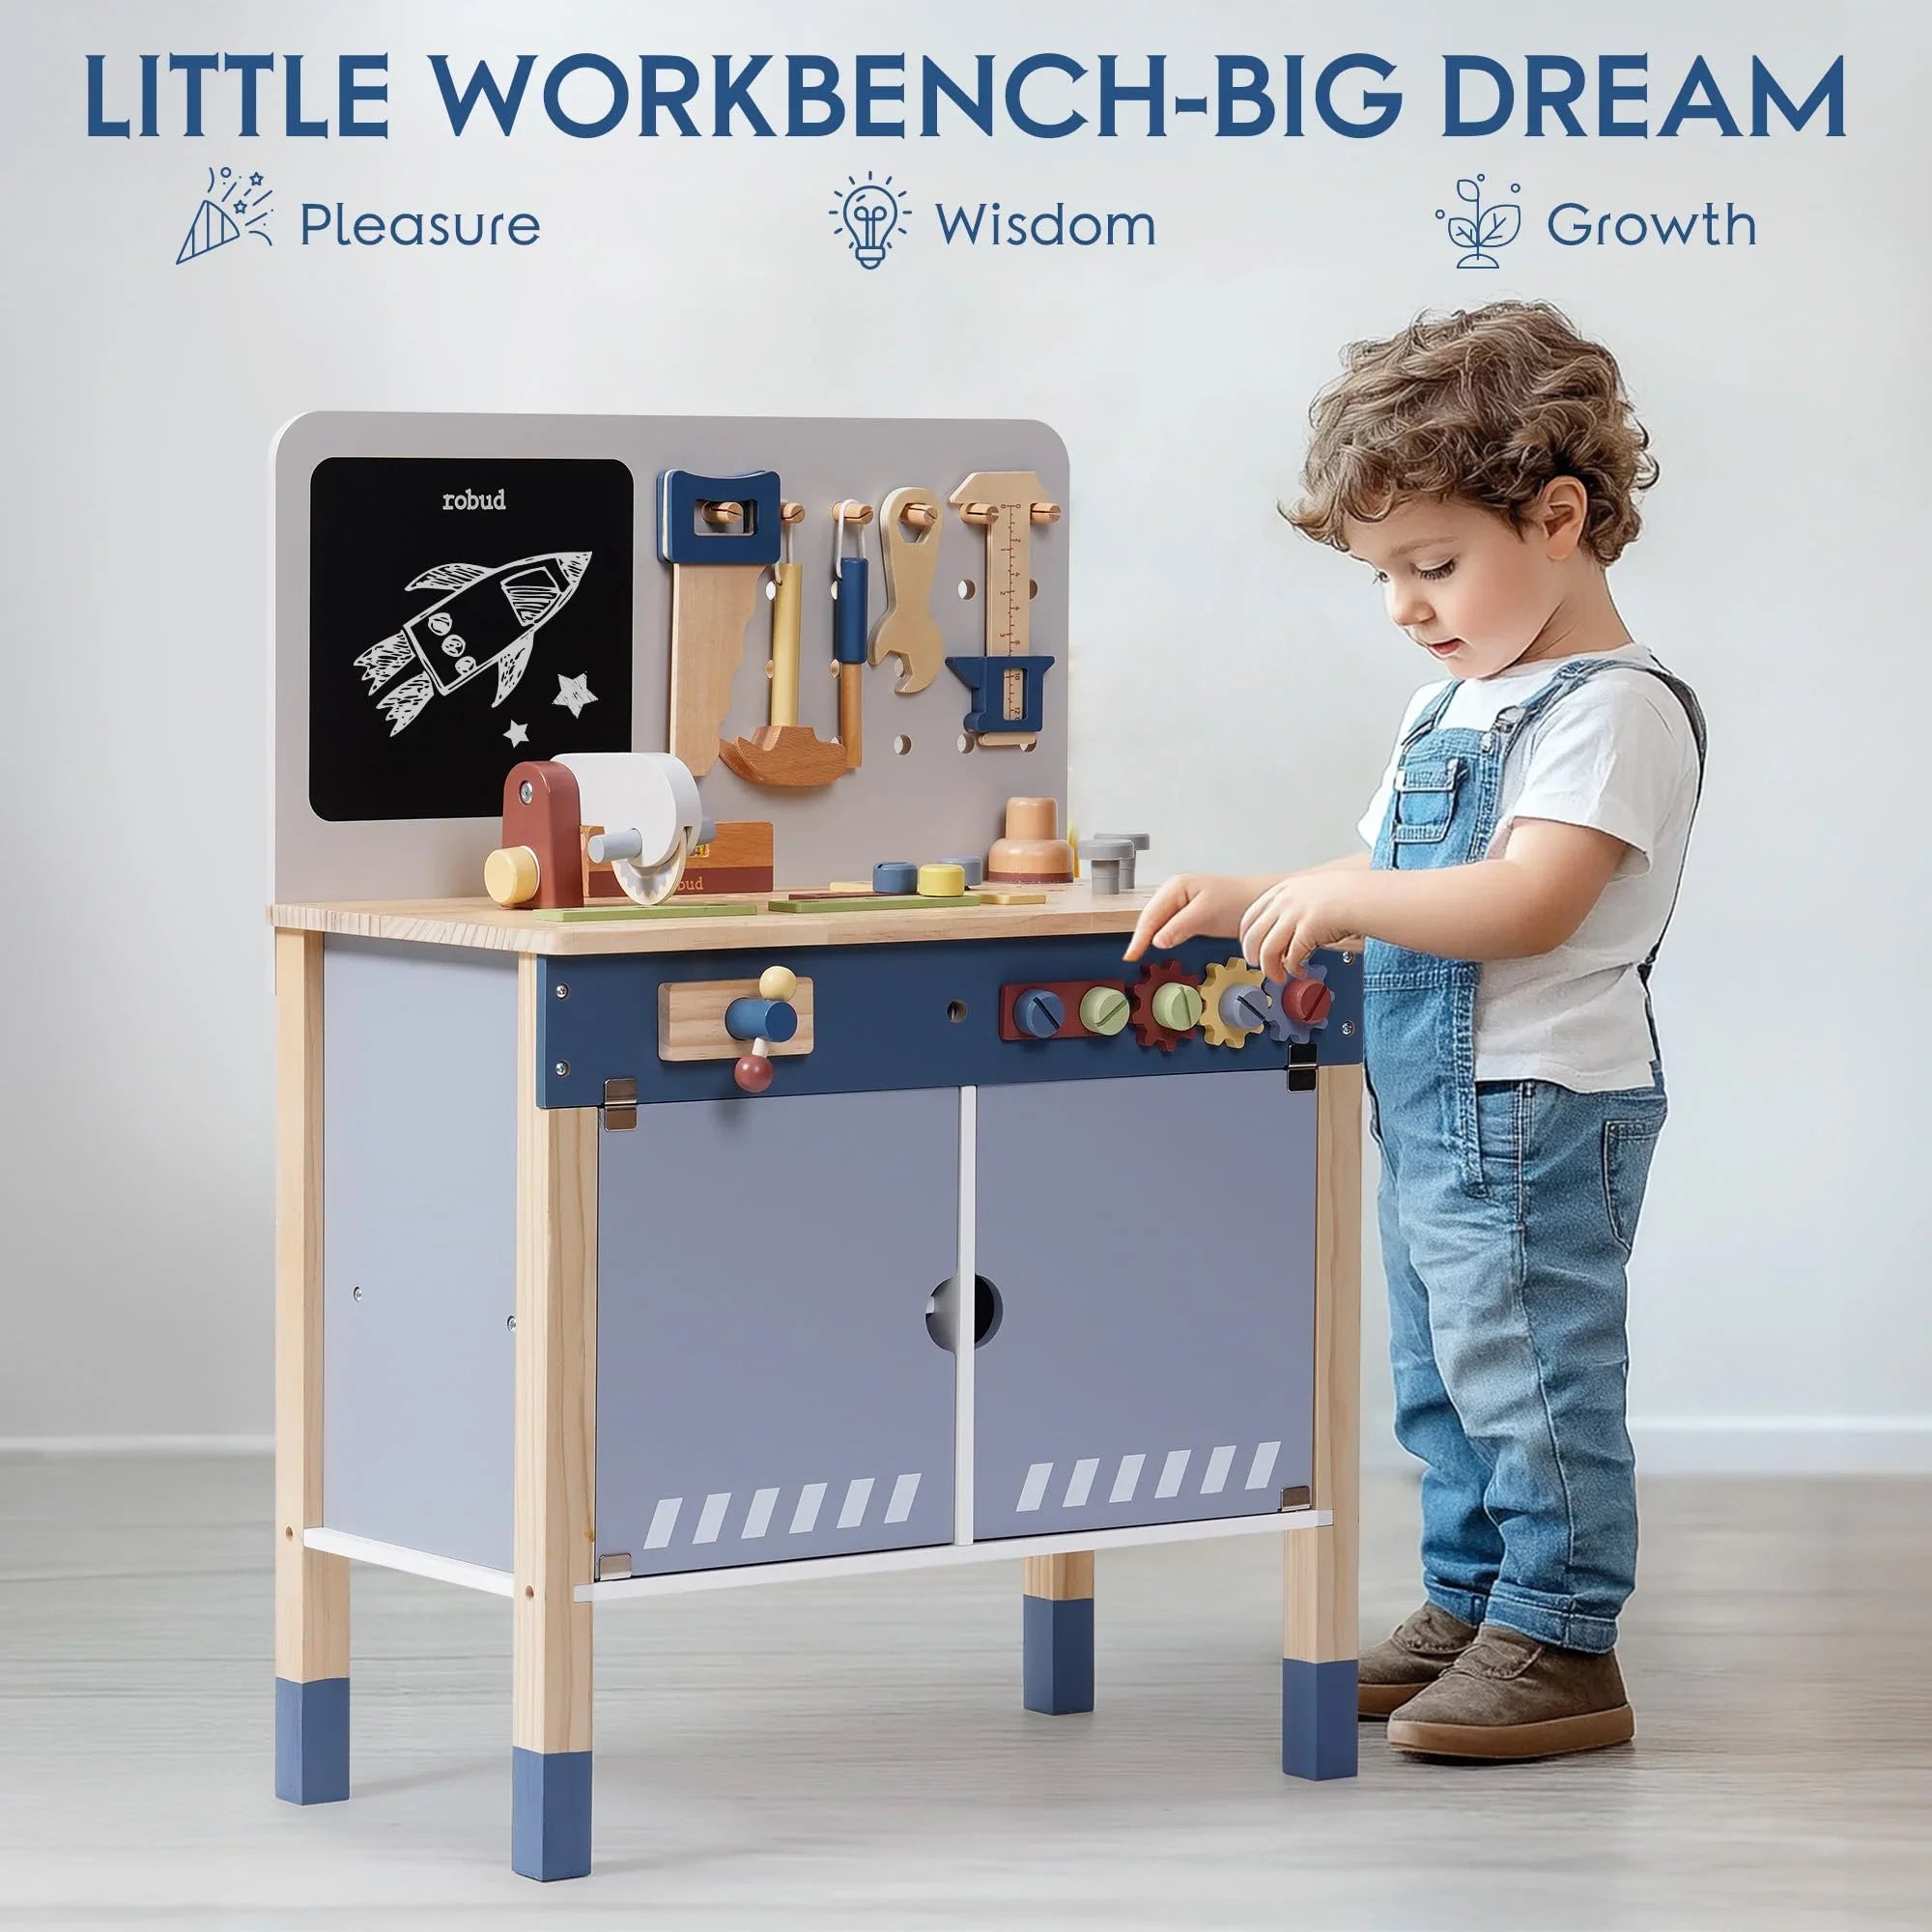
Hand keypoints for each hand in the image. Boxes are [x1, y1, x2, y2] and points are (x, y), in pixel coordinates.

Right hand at [1123, 873, 1267, 960]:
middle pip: (1150, 918)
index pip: (1150, 915)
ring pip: (1158, 923)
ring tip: (1139, 955)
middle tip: (1132, 959)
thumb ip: (1179, 927)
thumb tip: (1156, 942)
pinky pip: (1169, 926)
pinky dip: (1162, 937)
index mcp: (1175, 887)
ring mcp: (1182, 902)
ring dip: (1149, 938)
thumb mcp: (1206, 915)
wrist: (1262, 902)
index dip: (1139, 937)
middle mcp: (1175, 891)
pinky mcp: (1190, 914)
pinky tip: (1159, 947)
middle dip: (1140, 937)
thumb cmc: (1238, 902)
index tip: (1131, 956)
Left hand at [1238, 873, 1358, 982]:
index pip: (1250, 918)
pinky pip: (1290, 957)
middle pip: (1253, 936)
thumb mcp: (1308, 894)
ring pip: (1267, 950)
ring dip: (1270, 968)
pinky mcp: (1307, 930)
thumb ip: (1291, 908)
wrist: (1362, 896)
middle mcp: (1284, 902)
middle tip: (1260, 967)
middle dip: (1253, 956)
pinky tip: (1300, 971)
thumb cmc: (1343, 897)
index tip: (1250, 950)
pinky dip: (1292, 969)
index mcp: (1282, 892)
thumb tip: (1280, 932)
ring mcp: (1294, 915)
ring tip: (1278, 976)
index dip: (1246, 938)